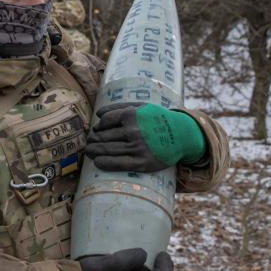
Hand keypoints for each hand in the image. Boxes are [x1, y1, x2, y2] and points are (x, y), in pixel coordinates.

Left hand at [85, 102, 206, 172]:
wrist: (182, 134)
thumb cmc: (158, 119)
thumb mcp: (142, 107)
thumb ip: (119, 107)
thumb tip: (98, 114)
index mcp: (131, 115)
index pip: (105, 122)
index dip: (98, 127)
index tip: (96, 130)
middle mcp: (133, 131)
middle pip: (104, 137)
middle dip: (93, 141)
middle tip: (88, 143)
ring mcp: (137, 148)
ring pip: (108, 150)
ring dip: (95, 152)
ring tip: (88, 152)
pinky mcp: (142, 162)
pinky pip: (119, 164)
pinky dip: (106, 163)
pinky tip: (97, 162)